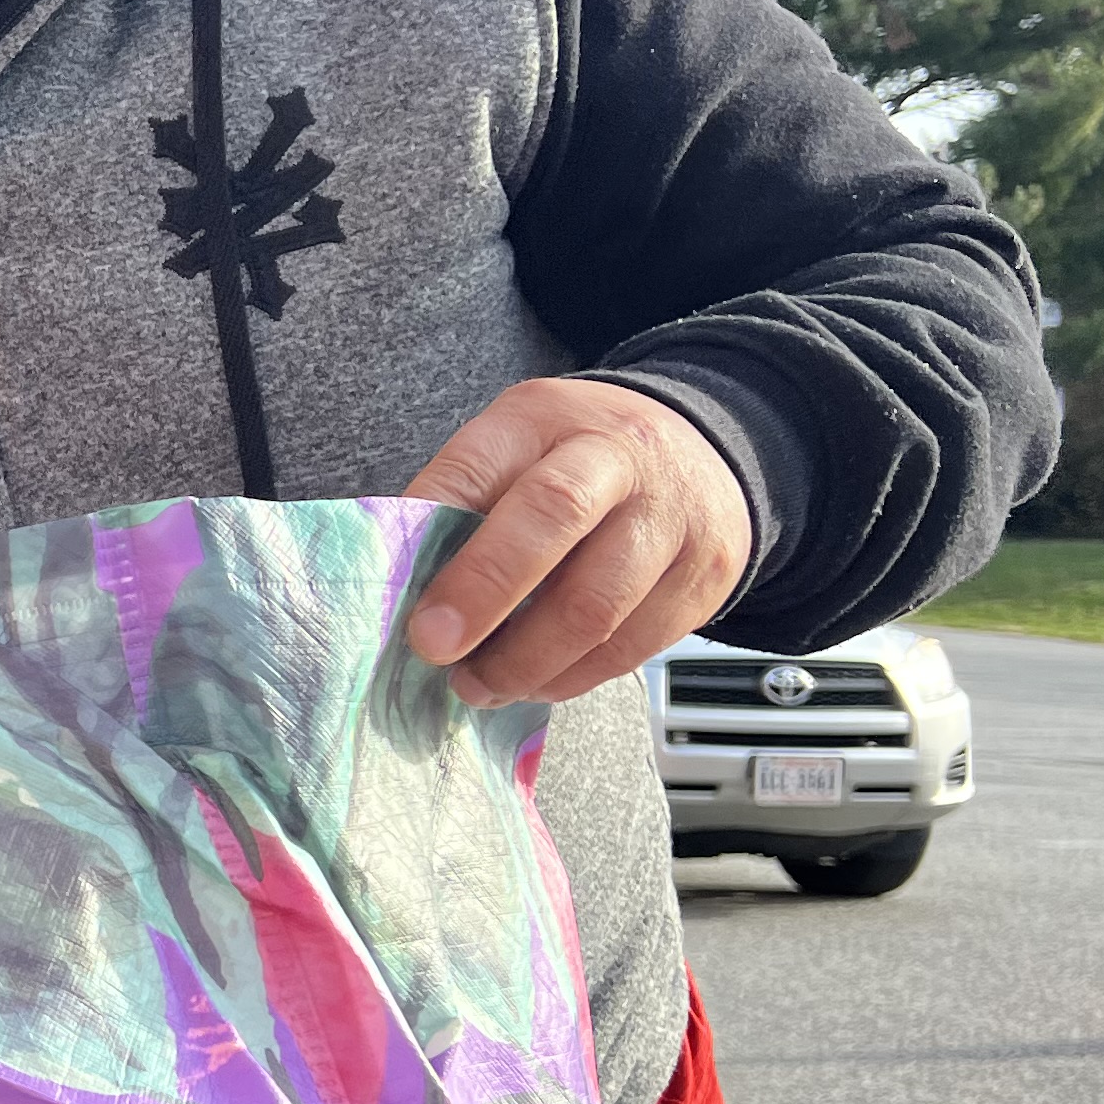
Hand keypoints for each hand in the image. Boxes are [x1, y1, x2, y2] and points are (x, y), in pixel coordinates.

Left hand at [399, 379, 749, 706]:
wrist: (701, 454)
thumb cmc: (578, 458)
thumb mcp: (512, 446)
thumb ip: (458, 501)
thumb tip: (398, 580)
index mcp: (546, 418)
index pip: (483, 470)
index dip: (442, 546)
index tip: (418, 620)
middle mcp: (620, 457)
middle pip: (553, 522)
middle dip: (486, 599)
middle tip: (440, 656)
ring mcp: (673, 518)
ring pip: (598, 606)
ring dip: (526, 663)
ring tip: (479, 684)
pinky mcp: (705, 578)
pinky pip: (633, 647)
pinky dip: (573, 677)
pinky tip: (537, 681)